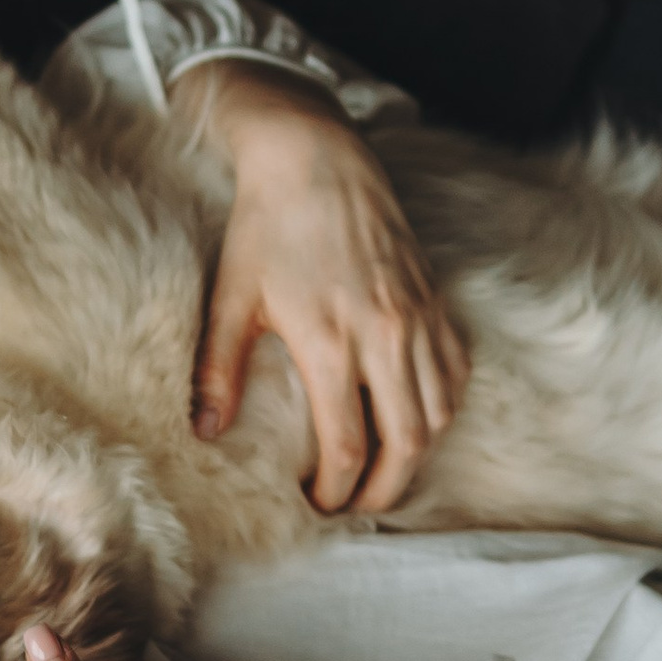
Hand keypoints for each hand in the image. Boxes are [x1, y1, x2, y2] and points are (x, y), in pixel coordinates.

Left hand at [185, 66, 467, 515]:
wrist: (315, 154)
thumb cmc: (267, 223)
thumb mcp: (232, 298)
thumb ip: (219, 371)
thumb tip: (204, 433)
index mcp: (330, 341)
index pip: (349, 445)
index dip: (338, 490)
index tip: (319, 503)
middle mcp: (385, 334)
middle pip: (407, 442)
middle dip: (385, 489)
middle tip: (358, 506)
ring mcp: (418, 316)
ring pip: (440, 412)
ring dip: (418, 453)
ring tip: (387, 471)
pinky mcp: (435, 298)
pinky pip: (456, 370)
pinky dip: (443, 404)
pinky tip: (418, 414)